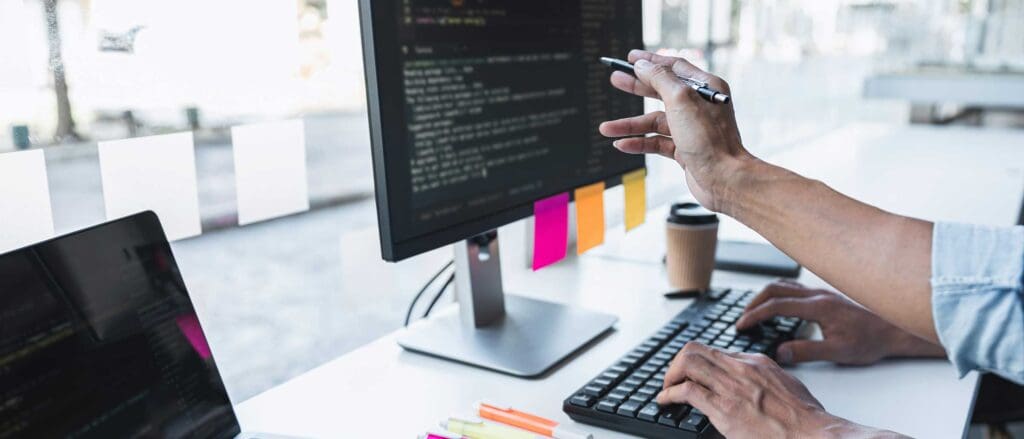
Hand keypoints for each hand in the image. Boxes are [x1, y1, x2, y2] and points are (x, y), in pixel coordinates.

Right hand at [599, 49, 752, 212]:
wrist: (724, 179)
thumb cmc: (709, 139)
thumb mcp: (680, 99)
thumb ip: (659, 79)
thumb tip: (642, 65)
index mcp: (705, 87)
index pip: (674, 67)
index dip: (650, 62)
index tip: (631, 58)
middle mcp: (699, 106)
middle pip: (661, 91)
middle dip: (636, 87)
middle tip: (615, 80)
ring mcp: (691, 129)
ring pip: (654, 121)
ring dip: (630, 125)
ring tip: (606, 129)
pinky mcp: (684, 150)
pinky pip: (656, 142)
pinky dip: (639, 143)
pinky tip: (622, 144)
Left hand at [657, 342, 899, 437]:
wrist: (812, 433)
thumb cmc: (804, 417)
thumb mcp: (785, 385)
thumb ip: (765, 379)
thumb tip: (752, 386)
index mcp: (755, 363)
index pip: (715, 352)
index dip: (697, 362)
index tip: (690, 372)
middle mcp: (741, 369)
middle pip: (695, 350)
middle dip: (677, 362)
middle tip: (672, 378)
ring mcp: (731, 387)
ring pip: (687, 363)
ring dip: (670, 375)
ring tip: (666, 388)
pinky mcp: (724, 408)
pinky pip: (687, 391)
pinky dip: (669, 394)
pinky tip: (665, 401)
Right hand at [736, 280, 945, 364]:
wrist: (894, 331)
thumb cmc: (870, 341)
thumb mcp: (837, 352)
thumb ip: (807, 351)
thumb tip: (780, 351)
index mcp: (818, 307)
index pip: (776, 305)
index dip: (755, 315)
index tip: (742, 325)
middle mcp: (818, 295)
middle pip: (775, 289)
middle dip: (754, 303)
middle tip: (742, 319)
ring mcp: (821, 293)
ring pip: (784, 285)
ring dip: (764, 296)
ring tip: (754, 311)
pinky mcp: (825, 296)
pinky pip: (793, 288)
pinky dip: (778, 294)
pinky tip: (778, 305)